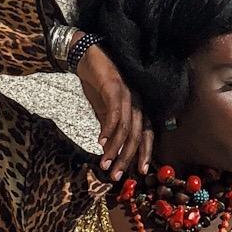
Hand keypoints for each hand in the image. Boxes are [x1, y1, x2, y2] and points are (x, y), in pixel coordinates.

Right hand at [76, 45, 152, 177]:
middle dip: (127, 157)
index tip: (139, 172)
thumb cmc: (96, 82)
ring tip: (105, 164)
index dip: (144, 152)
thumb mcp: (104, 109)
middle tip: (117, 175)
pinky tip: (100, 142)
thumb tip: (108, 147)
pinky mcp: (114, 86)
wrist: (86, 56)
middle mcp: (137, 100)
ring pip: (126, 127)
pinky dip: (108, 130)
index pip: (145, 133)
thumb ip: (109, 127)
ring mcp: (127, 93)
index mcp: (137, 106)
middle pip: (137, 134)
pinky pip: (114, 113)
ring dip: (115, 148)